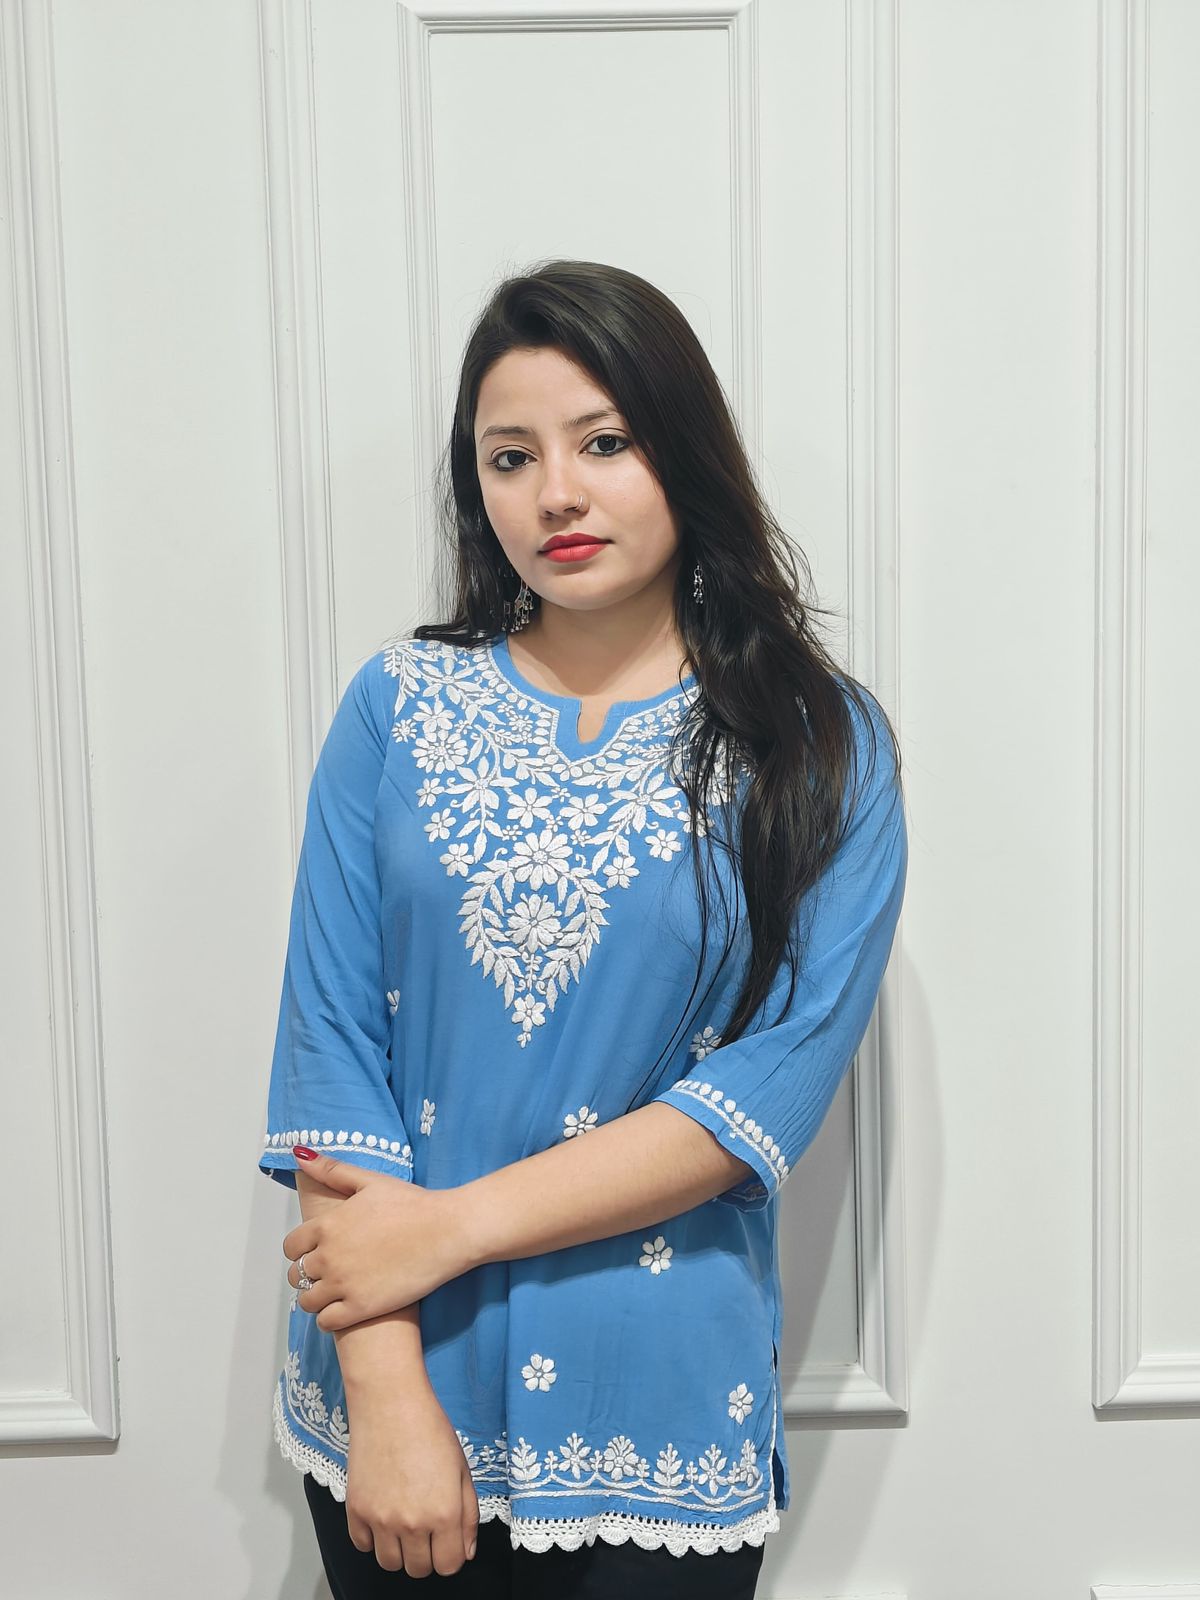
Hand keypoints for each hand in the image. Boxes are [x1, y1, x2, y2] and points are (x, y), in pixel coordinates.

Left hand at [282, 1151, 477, 1329]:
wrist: (448, 1231)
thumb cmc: (413, 1204)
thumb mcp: (371, 1181)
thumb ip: (332, 1170)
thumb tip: (299, 1155)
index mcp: (327, 1225)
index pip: (291, 1247)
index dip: (302, 1249)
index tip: (317, 1250)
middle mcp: (329, 1256)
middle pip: (296, 1275)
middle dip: (309, 1273)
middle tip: (330, 1271)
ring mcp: (343, 1284)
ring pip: (307, 1301)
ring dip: (317, 1298)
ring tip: (336, 1292)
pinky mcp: (361, 1308)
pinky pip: (326, 1322)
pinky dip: (329, 1318)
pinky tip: (346, 1308)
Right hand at [344, 1390, 479, 1575]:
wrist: (390, 1403)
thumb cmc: (430, 1430)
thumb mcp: (462, 1469)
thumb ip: (468, 1515)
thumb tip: (465, 1552)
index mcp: (444, 1514)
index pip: (449, 1566)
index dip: (451, 1555)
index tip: (447, 1540)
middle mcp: (412, 1523)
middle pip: (418, 1570)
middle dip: (426, 1555)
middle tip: (426, 1528)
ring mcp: (380, 1519)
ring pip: (389, 1564)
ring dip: (399, 1550)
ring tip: (403, 1522)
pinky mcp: (356, 1510)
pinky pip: (362, 1545)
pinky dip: (372, 1538)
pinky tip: (382, 1513)